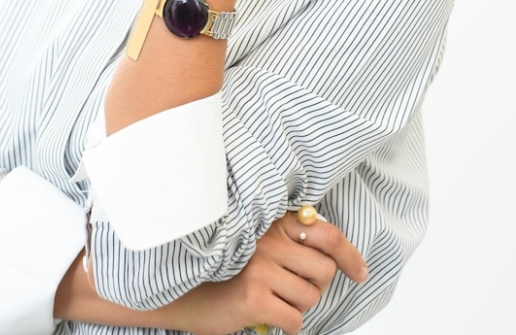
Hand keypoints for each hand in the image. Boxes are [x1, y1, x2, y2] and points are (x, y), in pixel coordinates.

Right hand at [180, 213, 367, 334]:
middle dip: (314, 286)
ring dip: (296, 306)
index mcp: (272, 223)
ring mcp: (260, 267)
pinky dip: (287, 325)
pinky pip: (296, 320)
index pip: (326, 233)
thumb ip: (290, 242)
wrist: (187, 293)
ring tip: (272, 299)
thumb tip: (335, 256)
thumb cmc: (229, 271)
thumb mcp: (259, 245)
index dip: (349, 254)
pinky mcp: (254, 297)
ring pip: (310, 297)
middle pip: (324, 270)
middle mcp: (267, 239)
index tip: (359, 271)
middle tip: (290, 288)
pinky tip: (267, 316)